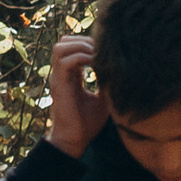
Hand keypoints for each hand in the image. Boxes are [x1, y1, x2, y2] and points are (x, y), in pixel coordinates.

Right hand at [46, 34, 105, 159]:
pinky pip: (65, 61)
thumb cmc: (88, 122)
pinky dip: (81, 58)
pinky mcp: (59, 85)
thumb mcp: (103, 98)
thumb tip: (122, 71)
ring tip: (96, 55)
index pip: (72, 48)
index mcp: (70, 75)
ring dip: (80, 46)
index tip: (105, 50)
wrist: (75, 140)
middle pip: (63, 42)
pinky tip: (95, 65)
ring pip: (60, 47)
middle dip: (83, 40)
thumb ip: (107, 82)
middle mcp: (61, 74)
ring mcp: (58, 78)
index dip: (87, 43)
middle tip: (101, 50)